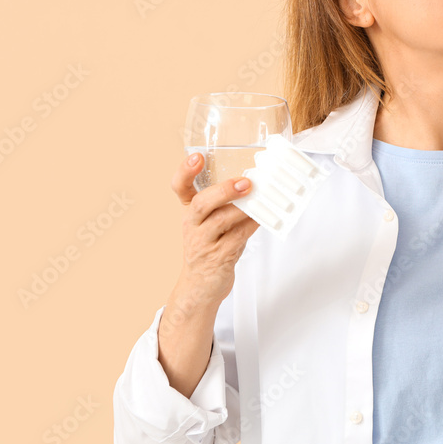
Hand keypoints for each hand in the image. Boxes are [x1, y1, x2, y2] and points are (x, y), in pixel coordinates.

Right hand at [170, 152, 259, 306]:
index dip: (185, 171)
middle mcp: (192, 225)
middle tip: (245, 183)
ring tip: (259, 198)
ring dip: (242, 208)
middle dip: (223, 191)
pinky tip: (262, 218)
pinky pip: (237, 238)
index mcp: (190, 212)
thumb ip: (228, 205)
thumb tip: (259, 185)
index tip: (197, 156)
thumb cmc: (211, 248)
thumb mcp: (213, 223)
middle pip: (200, 203)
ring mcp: (203, 243)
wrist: (200, 287)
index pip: (179, 188)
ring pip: (220, 221)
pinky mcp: (218, 258)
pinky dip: (251, 226)